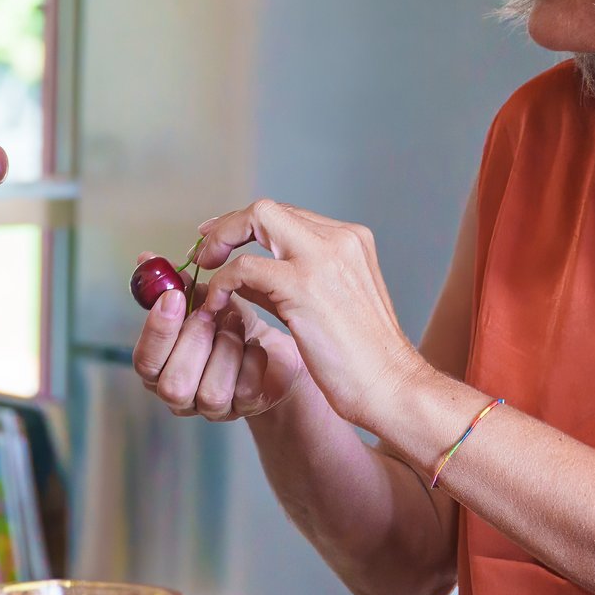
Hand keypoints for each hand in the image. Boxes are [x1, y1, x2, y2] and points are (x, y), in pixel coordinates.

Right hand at [132, 261, 308, 421]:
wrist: (268, 346)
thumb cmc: (227, 324)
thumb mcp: (200, 300)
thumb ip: (173, 283)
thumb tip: (146, 259)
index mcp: (158, 368)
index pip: (144, 361)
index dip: (157, 331)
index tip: (174, 297)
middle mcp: (179, 395)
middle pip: (173, 385)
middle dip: (195, 342)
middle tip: (212, 311)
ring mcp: (212, 408)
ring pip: (211, 393)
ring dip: (226, 350)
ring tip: (236, 324)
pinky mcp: (246, 408)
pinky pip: (245, 391)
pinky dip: (252, 361)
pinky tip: (254, 344)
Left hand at [188, 199, 428, 431]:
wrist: (390, 386)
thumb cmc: (359, 357)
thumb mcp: (323, 303)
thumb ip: (285, 280)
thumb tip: (242, 273)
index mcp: (350, 242)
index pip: (287, 215)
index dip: (246, 225)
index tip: (220, 241)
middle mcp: (340, 240)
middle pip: (268, 209)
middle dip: (228, 225)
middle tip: (204, 251)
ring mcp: (323, 258)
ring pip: (256, 220)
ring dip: (219, 244)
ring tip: (204, 273)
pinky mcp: (303, 286)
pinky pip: (243, 268)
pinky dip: (222, 282)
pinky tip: (217, 305)